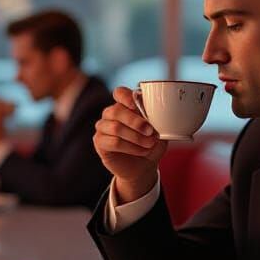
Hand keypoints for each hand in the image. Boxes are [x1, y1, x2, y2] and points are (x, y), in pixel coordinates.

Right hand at [93, 87, 166, 202]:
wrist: (144, 167)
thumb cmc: (151, 145)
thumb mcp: (159, 131)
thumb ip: (157, 121)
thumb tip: (159, 114)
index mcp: (125, 105)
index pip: (120, 93)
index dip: (126, 97)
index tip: (136, 105)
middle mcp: (111, 113)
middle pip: (116, 110)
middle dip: (136, 121)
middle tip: (150, 131)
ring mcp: (103, 127)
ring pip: (116, 127)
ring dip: (136, 137)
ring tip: (149, 144)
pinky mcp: (100, 142)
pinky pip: (113, 142)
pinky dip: (130, 147)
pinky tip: (141, 151)